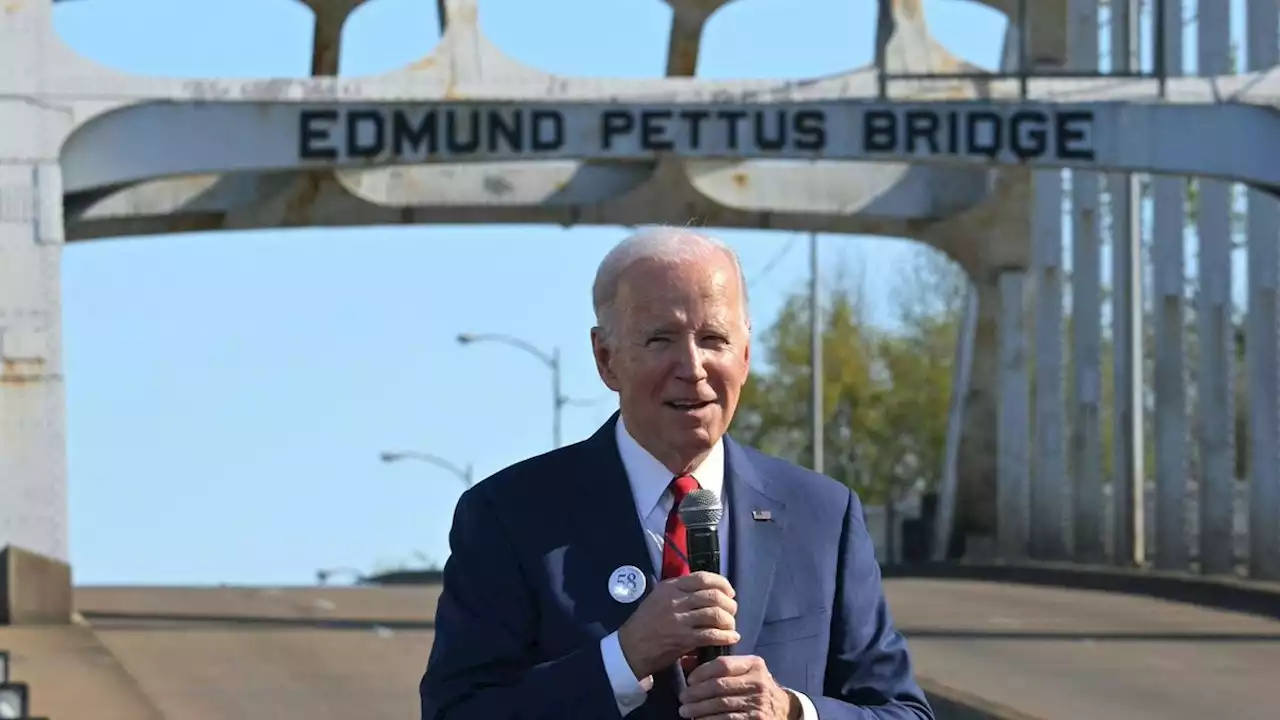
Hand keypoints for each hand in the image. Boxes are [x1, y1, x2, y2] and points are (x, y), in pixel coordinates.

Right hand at [616, 571, 738, 678]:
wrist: (631, 648)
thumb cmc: (646, 623)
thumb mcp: (658, 597)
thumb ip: (679, 591)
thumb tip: (707, 589)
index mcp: (670, 587)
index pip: (703, 578)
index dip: (722, 584)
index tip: (729, 592)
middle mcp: (676, 600)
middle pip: (713, 596)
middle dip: (729, 603)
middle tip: (732, 611)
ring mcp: (680, 620)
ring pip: (715, 614)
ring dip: (729, 621)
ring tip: (730, 626)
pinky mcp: (683, 639)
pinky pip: (712, 635)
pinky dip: (726, 636)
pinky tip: (731, 638)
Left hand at [678, 655, 798, 719]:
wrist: (782, 709)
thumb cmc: (755, 687)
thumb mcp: (745, 671)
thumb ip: (719, 666)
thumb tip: (685, 661)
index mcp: (754, 665)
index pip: (722, 664)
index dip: (702, 672)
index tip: (689, 680)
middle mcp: (758, 682)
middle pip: (718, 685)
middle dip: (696, 693)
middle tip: (683, 697)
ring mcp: (757, 702)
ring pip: (720, 704)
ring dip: (698, 709)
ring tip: (685, 710)